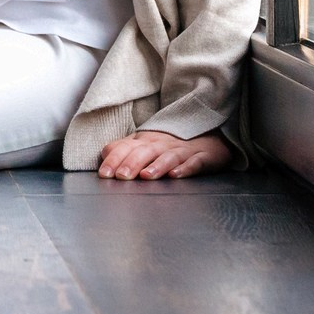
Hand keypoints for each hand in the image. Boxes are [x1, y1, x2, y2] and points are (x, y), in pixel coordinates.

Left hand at [96, 129, 231, 180]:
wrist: (209, 136)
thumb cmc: (170, 146)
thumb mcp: (145, 145)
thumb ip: (124, 150)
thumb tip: (104, 156)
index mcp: (146, 141)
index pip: (127, 147)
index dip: (114, 159)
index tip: (104, 174)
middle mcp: (163, 144)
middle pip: (145, 151)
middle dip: (132, 163)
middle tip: (121, 177)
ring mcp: (183, 150)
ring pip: (169, 157)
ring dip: (157, 166)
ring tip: (146, 176)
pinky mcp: (203, 157)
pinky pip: (194, 162)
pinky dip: (185, 168)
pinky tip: (176, 175)